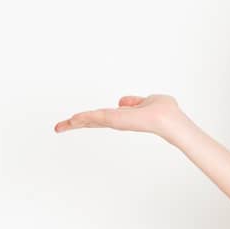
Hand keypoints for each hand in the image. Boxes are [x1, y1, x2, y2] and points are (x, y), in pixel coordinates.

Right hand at [53, 93, 187, 146]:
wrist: (171, 120)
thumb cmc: (167, 112)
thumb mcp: (148, 101)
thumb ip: (135, 101)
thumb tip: (122, 101)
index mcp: (123, 117)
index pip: (101, 118)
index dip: (88, 119)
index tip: (73, 121)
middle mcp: (118, 121)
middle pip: (92, 122)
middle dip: (75, 124)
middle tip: (58, 127)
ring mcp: (117, 121)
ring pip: (91, 120)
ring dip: (75, 123)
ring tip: (60, 126)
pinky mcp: (118, 120)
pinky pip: (97, 117)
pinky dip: (85, 118)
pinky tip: (73, 120)